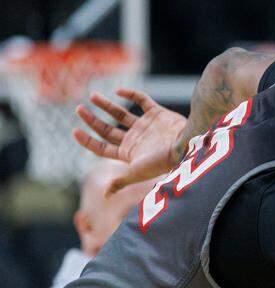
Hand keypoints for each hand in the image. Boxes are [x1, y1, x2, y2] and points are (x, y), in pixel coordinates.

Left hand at [72, 87, 186, 193]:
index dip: (87, 140)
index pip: (102, 147)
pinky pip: (142, 101)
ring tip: (93, 95)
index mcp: (128, 154)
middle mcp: (135, 140)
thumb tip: (106, 196)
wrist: (187, 144)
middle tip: (79, 109)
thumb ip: (121, 180)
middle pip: (107, 130)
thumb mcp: (138, 171)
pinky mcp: (157, 114)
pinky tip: (118, 91)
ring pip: (120, 114)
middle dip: (92, 120)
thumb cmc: (163, 160)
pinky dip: (130, 95)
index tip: (74, 130)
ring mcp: (145, 126)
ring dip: (106, 105)